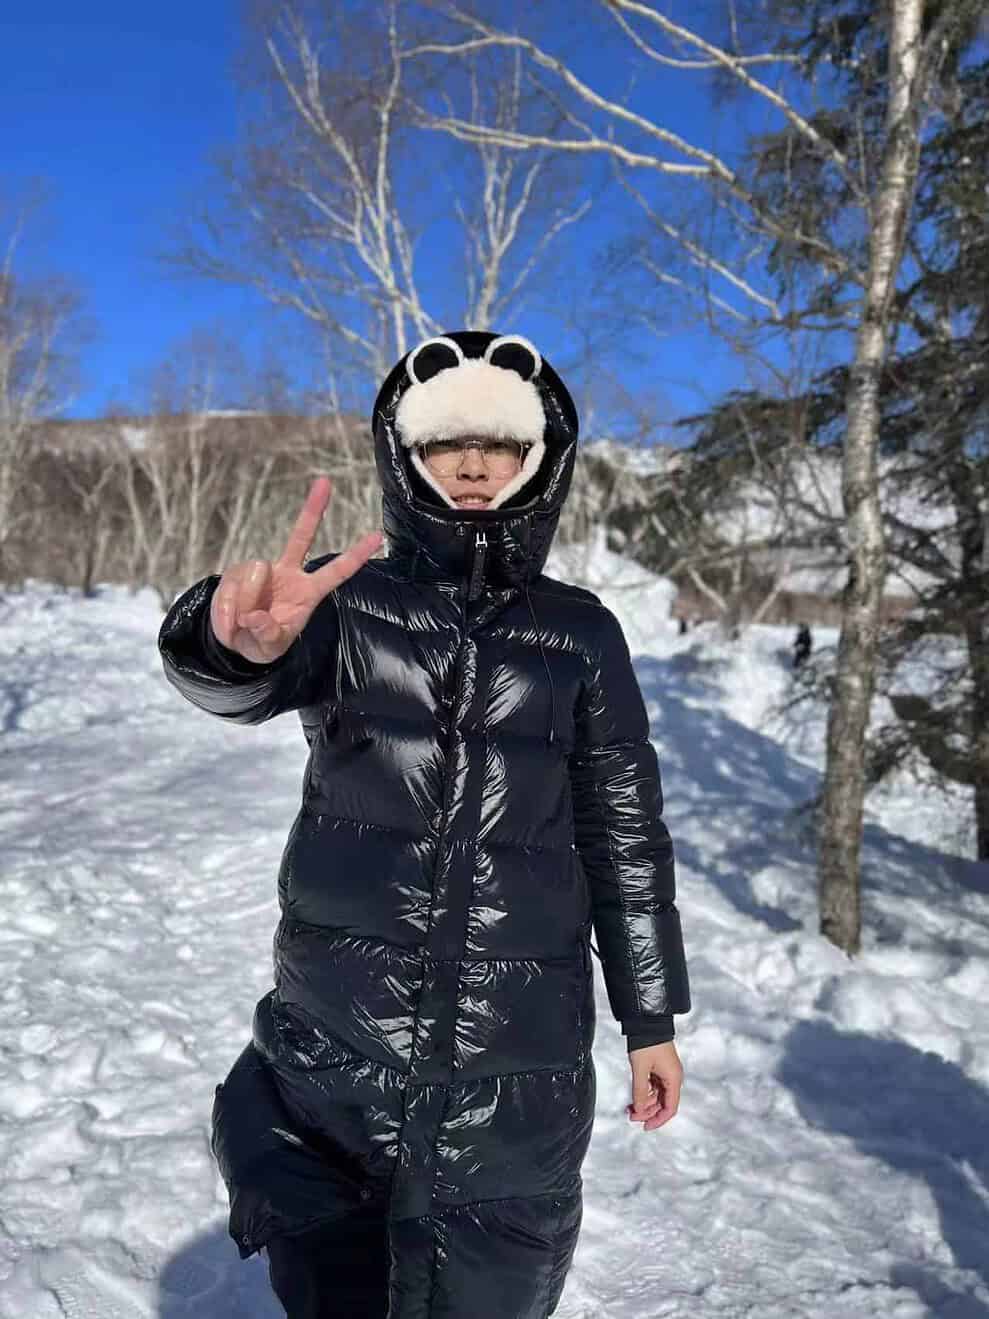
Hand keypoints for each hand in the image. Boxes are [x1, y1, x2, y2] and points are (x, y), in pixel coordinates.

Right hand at [210, 476, 382, 663]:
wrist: (234, 642)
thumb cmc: (262, 643)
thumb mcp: (269, 649)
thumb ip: (267, 635)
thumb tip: (255, 617)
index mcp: (308, 593)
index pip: (336, 572)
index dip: (355, 556)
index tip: (377, 536)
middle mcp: (289, 574)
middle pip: (301, 537)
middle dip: (313, 510)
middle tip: (326, 481)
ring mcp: (263, 570)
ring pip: (255, 571)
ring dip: (244, 601)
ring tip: (240, 625)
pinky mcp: (237, 572)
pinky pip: (231, 585)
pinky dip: (226, 608)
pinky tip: (229, 623)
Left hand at [627, 1041, 681, 1132]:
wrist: (646, 1022)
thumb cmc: (647, 1042)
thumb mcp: (640, 1069)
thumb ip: (639, 1092)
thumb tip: (639, 1109)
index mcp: (673, 1079)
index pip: (670, 1108)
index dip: (658, 1120)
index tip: (645, 1126)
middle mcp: (672, 1078)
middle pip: (663, 1103)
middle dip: (647, 1112)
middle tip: (631, 1116)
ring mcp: (666, 1073)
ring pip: (657, 1096)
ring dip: (644, 1103)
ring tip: (629, 1107)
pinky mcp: (659, 1068)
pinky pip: (653, 1087)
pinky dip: (644, 1093)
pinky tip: (634, 1097)